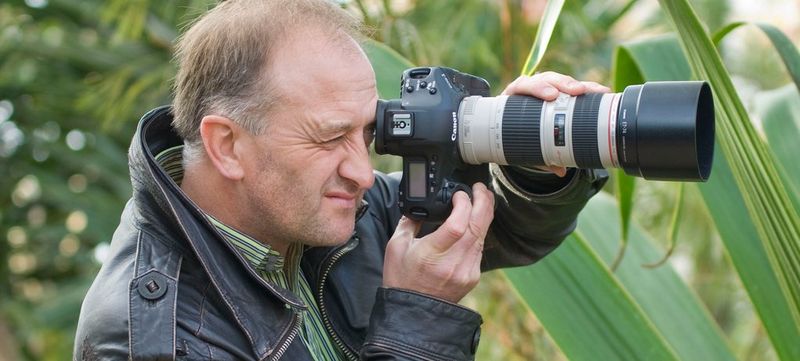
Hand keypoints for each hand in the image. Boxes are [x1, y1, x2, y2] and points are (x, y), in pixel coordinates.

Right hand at [382, 183, 494, 302]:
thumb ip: (409, 221)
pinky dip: (479, 231)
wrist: (413, 312)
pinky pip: (480, 248)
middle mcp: (452, 263)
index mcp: (431, 254)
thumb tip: (421, 204)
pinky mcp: (473, 276)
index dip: (464, 204)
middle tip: (480, 188)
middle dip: (483, 202)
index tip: (459, 194)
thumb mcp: (396, 246)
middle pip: (477, 226)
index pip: (458, 225)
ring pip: (483, 236)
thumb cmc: (401, 279)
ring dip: (484, 215)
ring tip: (481, 199)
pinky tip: (475, 222)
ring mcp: (466, 271)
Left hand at [502, 71, 610, 176]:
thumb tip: (560, 170)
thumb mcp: (524, 145)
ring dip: (578, 85)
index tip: (551, 96)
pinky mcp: (560, 90)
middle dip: (563, 84)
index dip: (538, 88)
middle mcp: (531, 88)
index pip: (524, 86)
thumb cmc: (518, 135)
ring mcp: (546, 87)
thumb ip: (538, 156)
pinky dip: (588, 89)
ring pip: (561, 81)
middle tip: (577, 91)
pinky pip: (574, 87)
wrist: (516, 129)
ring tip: (596, 91)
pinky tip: (601, 92)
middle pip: (546, 80)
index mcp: (515, 97)